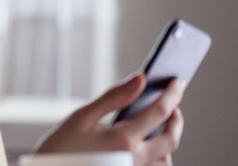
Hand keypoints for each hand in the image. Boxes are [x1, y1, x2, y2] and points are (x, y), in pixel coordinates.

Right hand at [34, 74, 184, 165]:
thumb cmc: (60, 148)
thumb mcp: (81, 117)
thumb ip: (113, 97)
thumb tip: (139, 79)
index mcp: (122, 140)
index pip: (159, 112)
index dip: (172, 94)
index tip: (177, 82)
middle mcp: (133, 160)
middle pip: (171, 139)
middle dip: (177, 119)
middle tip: (173, 105)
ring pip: (166, 160)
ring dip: (167, 141)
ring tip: (159, 126)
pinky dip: (157, 158)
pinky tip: (146, 147)